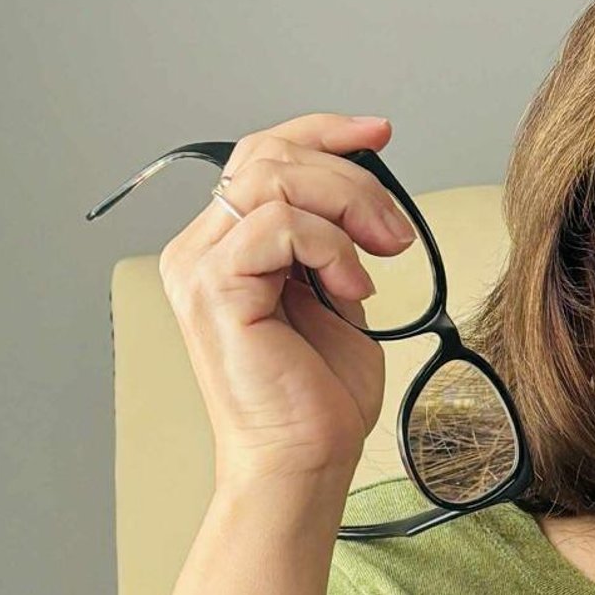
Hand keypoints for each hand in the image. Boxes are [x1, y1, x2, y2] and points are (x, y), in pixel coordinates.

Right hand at [153, 112, 416, 493]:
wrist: (305, 462)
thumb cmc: (319, 397)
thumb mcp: (337, 295)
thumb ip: (333, 240)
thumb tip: (364, 190)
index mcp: (225, 246)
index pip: (262, 155)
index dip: (323, 132)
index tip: (380, 135)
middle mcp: (200, 249)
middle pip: (270, 154)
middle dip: (350, 176)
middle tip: (395, 232)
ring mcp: (199, 266)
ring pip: (275, 178)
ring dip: (348, 207)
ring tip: (382, 257)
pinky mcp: (214, 289)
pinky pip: (279, 224)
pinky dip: (331, 246)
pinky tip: (354, 290)